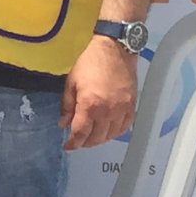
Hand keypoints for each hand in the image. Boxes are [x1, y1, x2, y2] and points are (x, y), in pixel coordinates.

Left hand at [61, 36, 138, 150]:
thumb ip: (67, 106)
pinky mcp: (132, 106)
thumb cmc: (90, 63)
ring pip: (111, 135)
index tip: (68, 147)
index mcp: (90, 106)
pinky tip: (108, 131)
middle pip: (96, 138)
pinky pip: (125, 127)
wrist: (115, 50)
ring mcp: (122, 109)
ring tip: (91, 136)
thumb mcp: (71, 83)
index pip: (80, 134)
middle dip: (84, 143)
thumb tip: (63, 124)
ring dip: (99, 139)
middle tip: (77, 140)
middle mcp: (107, 111)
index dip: (73, 144)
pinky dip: (115, 132)